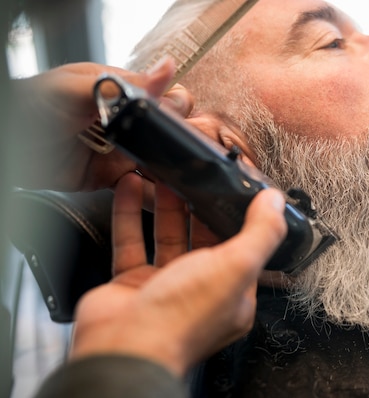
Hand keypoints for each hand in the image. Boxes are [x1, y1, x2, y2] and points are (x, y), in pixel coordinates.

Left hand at [8, 59, 193, 190]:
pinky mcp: (110, 178)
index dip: (177, 110)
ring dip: (174, 169)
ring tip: (188, 178)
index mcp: (119, 92)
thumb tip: (166, 70)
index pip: (164, 97)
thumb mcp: (73, 89)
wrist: (6, 150)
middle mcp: (124, 121)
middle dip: (183, 142)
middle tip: (188, 154)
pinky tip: (166, 195)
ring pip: (159, 161)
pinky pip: (139, 188)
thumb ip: (122, 85)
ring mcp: (119, 151)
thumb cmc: (28, 108)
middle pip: (168, 131)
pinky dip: (153, 194)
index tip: (181, 122)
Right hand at [70, 173, 286, 375]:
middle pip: (204, 240)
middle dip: (200, 207)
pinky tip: (130, 188)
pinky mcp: (132, 285)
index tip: (232, 188)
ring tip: (165, 176)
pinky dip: (130, 215)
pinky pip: (132, 242)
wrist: (123, 349)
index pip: (243, 248)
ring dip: (166, 207)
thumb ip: (260, 233)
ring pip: (168, 238)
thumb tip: (276, 202)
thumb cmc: (182, 318)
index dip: (238, 217)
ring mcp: (165, 288)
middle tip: (196, 177)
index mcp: (234, 295)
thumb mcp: (236, 268)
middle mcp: (201, 292)